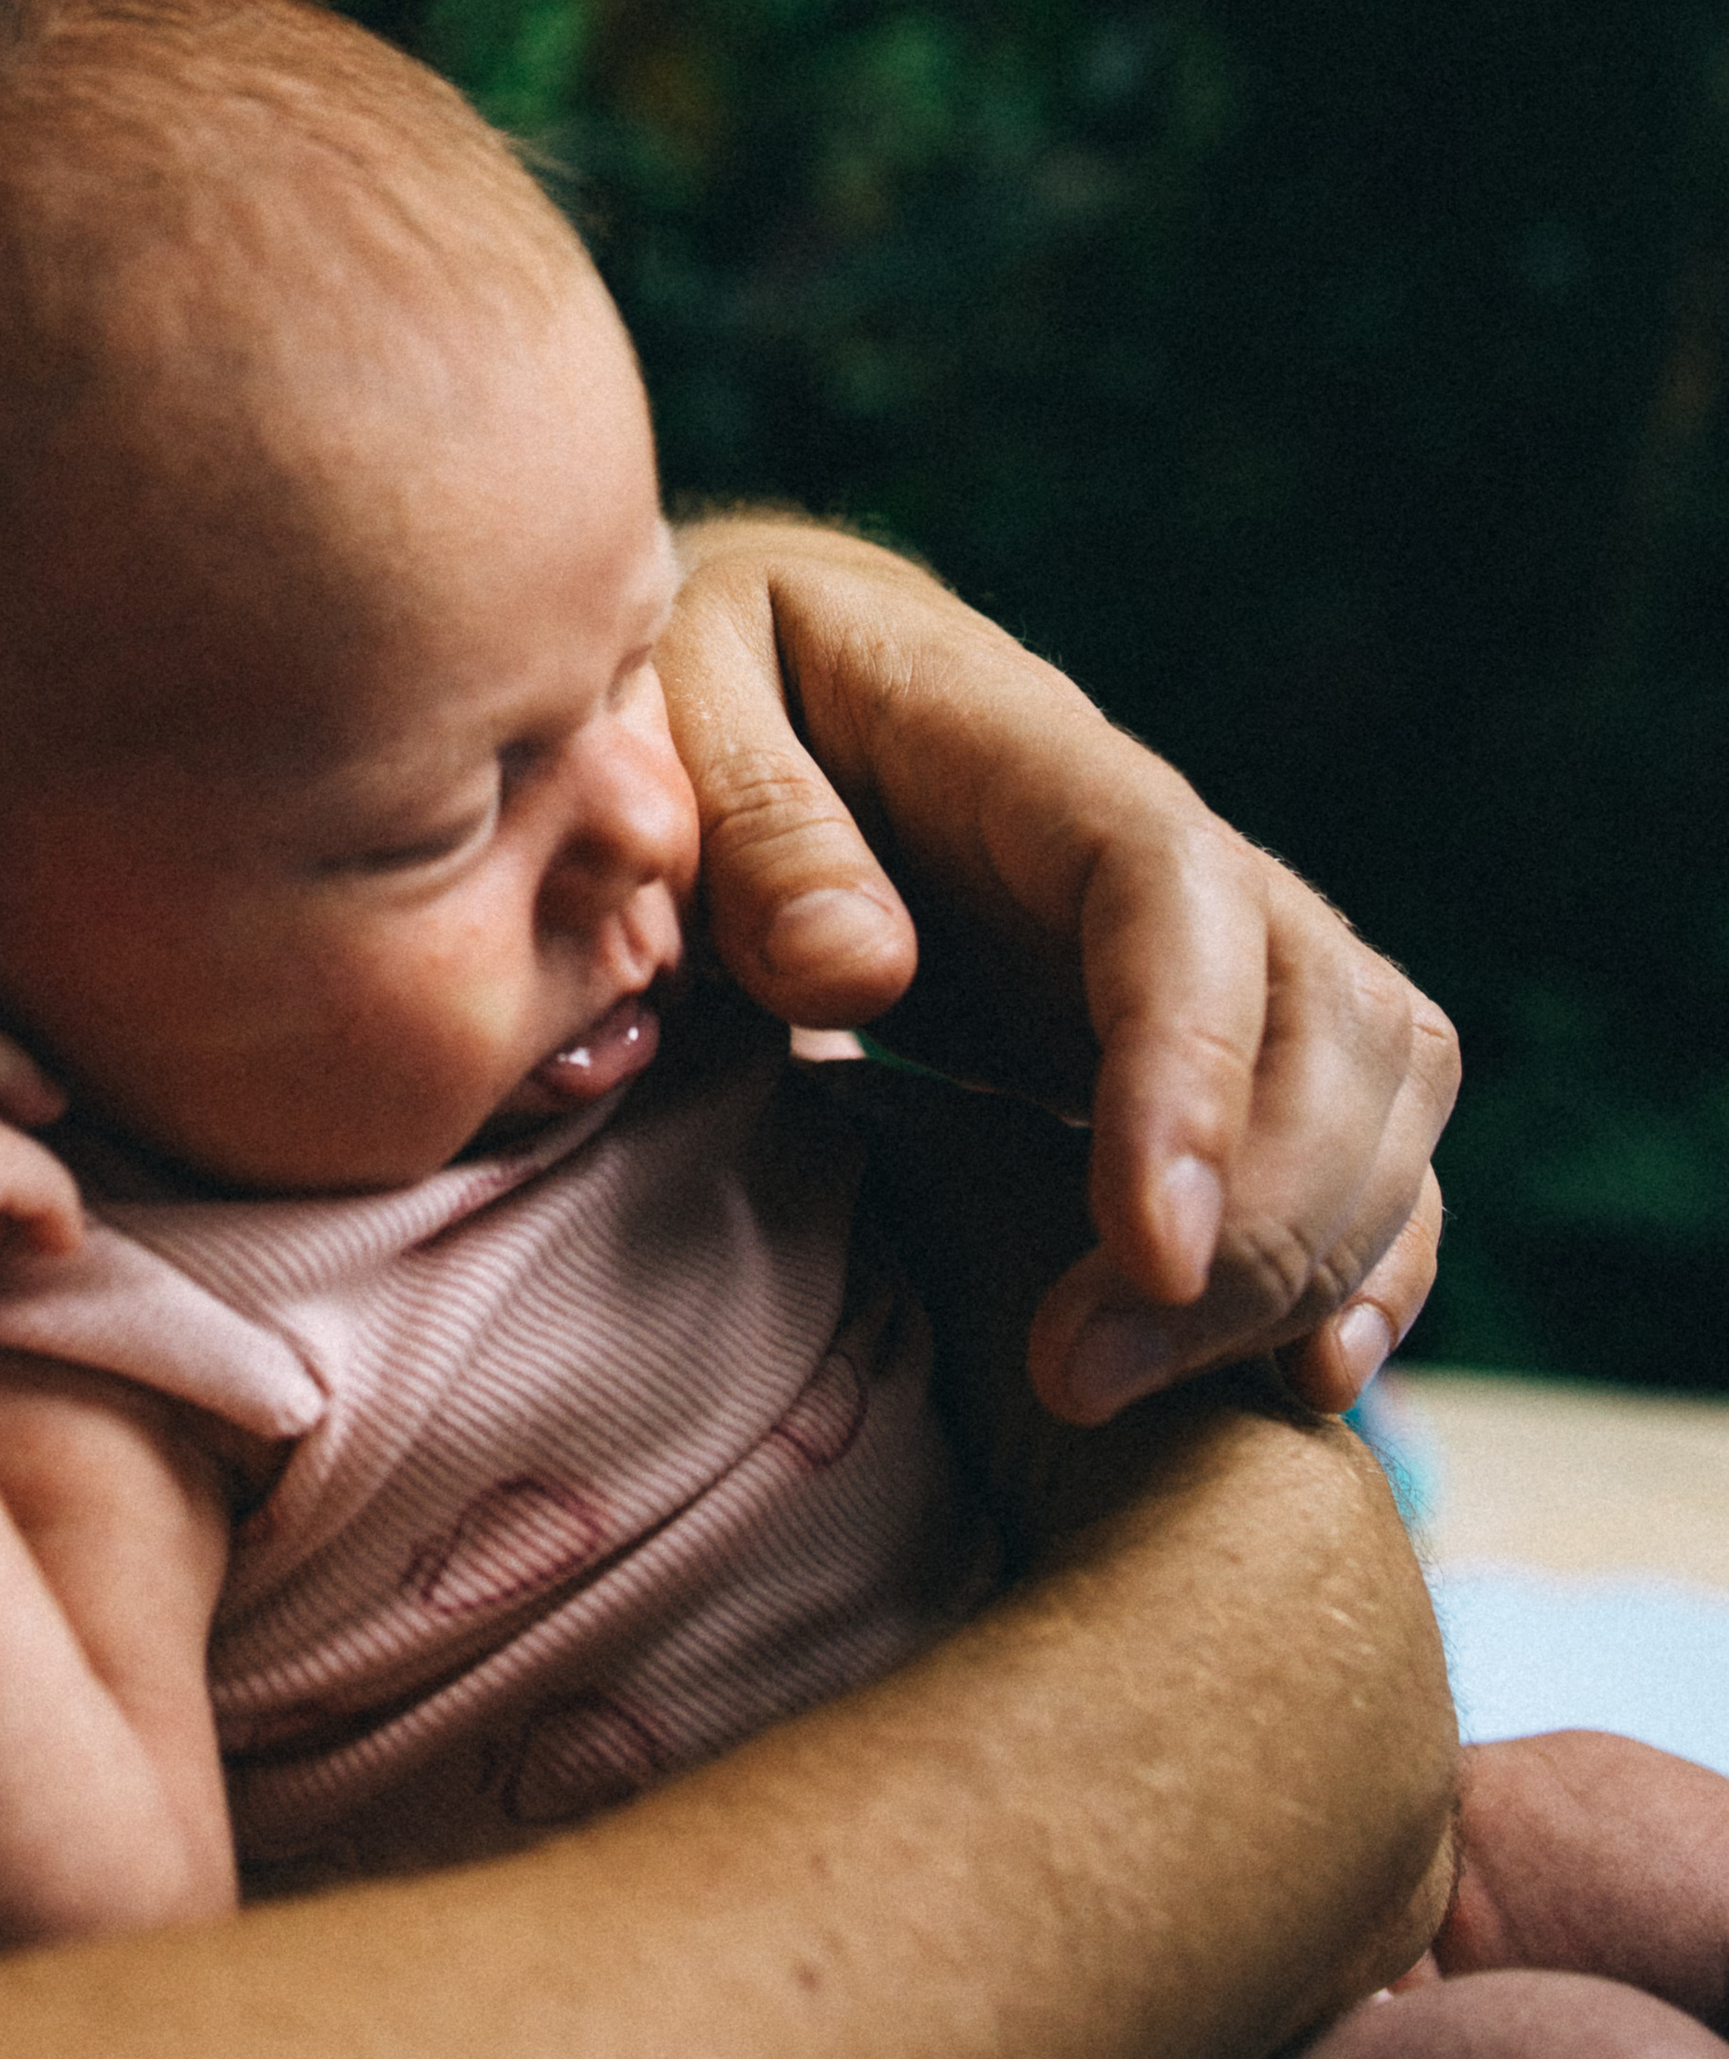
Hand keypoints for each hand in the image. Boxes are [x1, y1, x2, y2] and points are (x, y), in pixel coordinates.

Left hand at [659, 516, 1457, 1425]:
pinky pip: (1369, 1126)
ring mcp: (1211, 934)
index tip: (1145, 1247)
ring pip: (1378, 1075)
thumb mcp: (681, 699)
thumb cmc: (714, 684)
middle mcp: (1160, 838)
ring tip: (1132, 1394)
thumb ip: (757, 829)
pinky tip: (1300, 1381)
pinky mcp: (1215, 1025)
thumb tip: (862, 974)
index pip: (1174, 886)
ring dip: (1308, 1255)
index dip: (1190, 1068)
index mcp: (1025, 745)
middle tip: (1079, 1379)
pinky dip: (1371, 1252)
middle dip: (1254, 1217)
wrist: (783, 664)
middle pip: (1321, 1008)